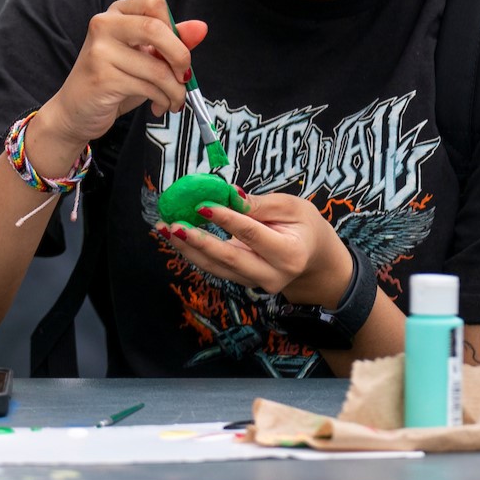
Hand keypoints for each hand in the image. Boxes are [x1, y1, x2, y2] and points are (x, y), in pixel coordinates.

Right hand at [25, 0, 202, 177]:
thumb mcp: (145, 57)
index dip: (173, 27)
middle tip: (184, 76)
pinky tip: (158, 106)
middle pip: (156, 27)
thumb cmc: (114, 81)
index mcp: (116, 13)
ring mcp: (100, 50)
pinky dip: (163, 100)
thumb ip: (172, 41)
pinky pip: (148, 87)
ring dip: (175, 90)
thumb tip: (201, 27)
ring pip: (157, 67)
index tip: (177, 50)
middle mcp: (104, 25)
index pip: (153, 1)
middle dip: (180, 57)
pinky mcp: (102, 77)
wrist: (76, 112)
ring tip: (172, 100)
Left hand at [158, 191, 352, 304]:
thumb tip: (229, 195)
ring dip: (188, 249)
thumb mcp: (292, 207)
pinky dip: (194, 253)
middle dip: (199, 242)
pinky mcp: (243, 282)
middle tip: (174, 225)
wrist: (314, 259)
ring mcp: (256, 283)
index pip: (252, 235)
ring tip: (164, 228)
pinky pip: (216, 268)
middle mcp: (272, 275)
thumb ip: (260, 204)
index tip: (202, 205)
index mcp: (289, 254)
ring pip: (217, 268)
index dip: (226, 219)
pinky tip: (175, 237)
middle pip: (230, 259)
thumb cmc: (305, 227)